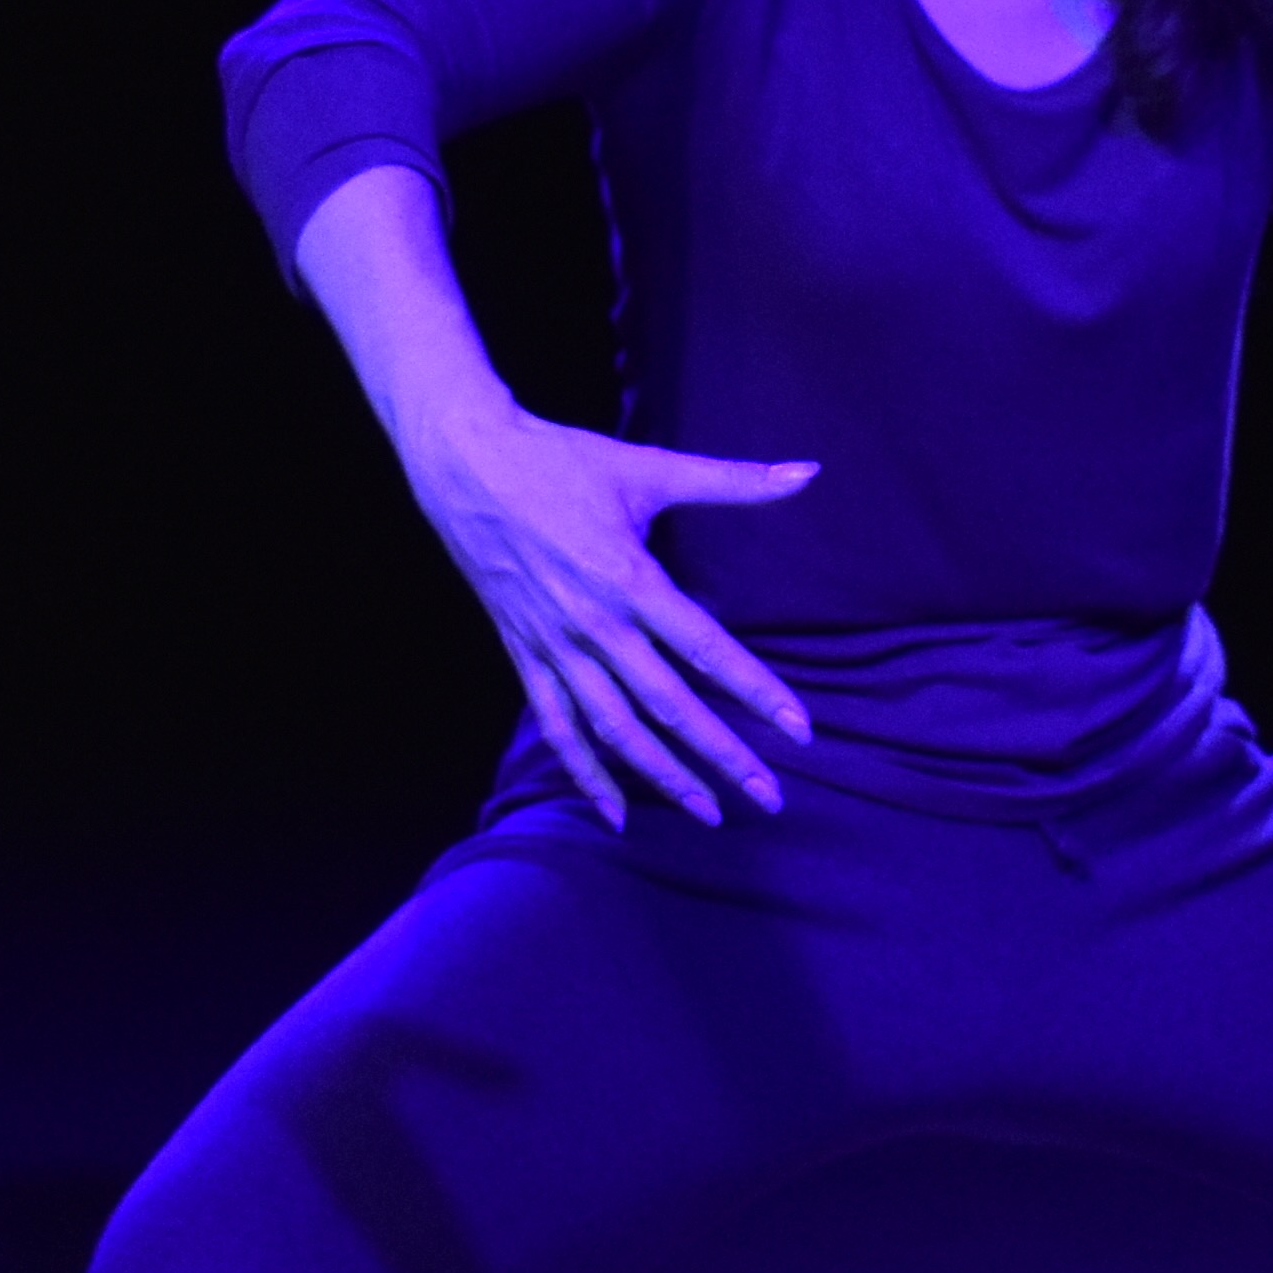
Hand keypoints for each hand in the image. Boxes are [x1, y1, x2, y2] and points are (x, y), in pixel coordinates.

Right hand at [396, 400, 817, 825]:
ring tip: (709, 813)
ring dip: (663, 776)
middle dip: (724, 757)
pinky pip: (557, 727)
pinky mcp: (524, 655)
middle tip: (771, 798)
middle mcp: (595, 624)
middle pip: (669, 707)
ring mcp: (556, 646)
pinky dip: (585, 773)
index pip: (708, 649)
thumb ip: (733, 480)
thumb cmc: (560, 459)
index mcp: (630, 578)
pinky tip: (614, 813)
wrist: (464, 464)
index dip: (758, 692)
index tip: (800, 731)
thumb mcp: (648, 466)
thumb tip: (809, 471)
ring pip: (615, 729)